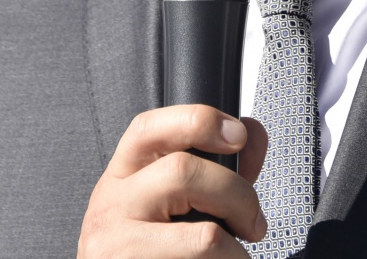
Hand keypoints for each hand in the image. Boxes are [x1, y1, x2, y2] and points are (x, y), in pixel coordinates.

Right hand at [78, 105, 268, 257]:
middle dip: (237, 195)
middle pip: (183, 171)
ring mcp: (117, 239)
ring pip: (202, 230)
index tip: (239, 135)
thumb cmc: (151, 247)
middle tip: (253, 222)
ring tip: (237, 254)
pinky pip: (201, 258)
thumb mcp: (175, 201)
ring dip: (236, 243)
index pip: (148, 127)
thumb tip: (254, 135)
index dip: (199, 120)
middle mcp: (113, 201)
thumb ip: (216, 169)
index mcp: (124, 173)